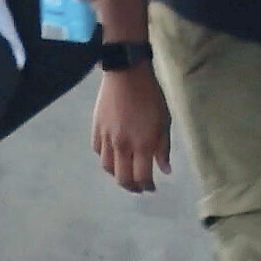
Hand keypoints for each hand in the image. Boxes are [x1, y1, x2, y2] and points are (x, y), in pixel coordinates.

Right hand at [92, 62, 170, 192]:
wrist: (126, 73)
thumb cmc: (150, 96)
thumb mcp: (164, 121)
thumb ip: (163, 147)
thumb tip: (165, 169)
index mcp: (142, 145)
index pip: (142, 177)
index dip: (147, 186)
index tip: (152, 187)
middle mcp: (122, 145)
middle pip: (122, 178)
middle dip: (132, 186)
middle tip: (138, 185)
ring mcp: (106, 136)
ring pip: (107, 166)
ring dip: (117, 174)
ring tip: (125, 170)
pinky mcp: (96, 126)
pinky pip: (97, 149)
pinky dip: (104, 156)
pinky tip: (112, 152)